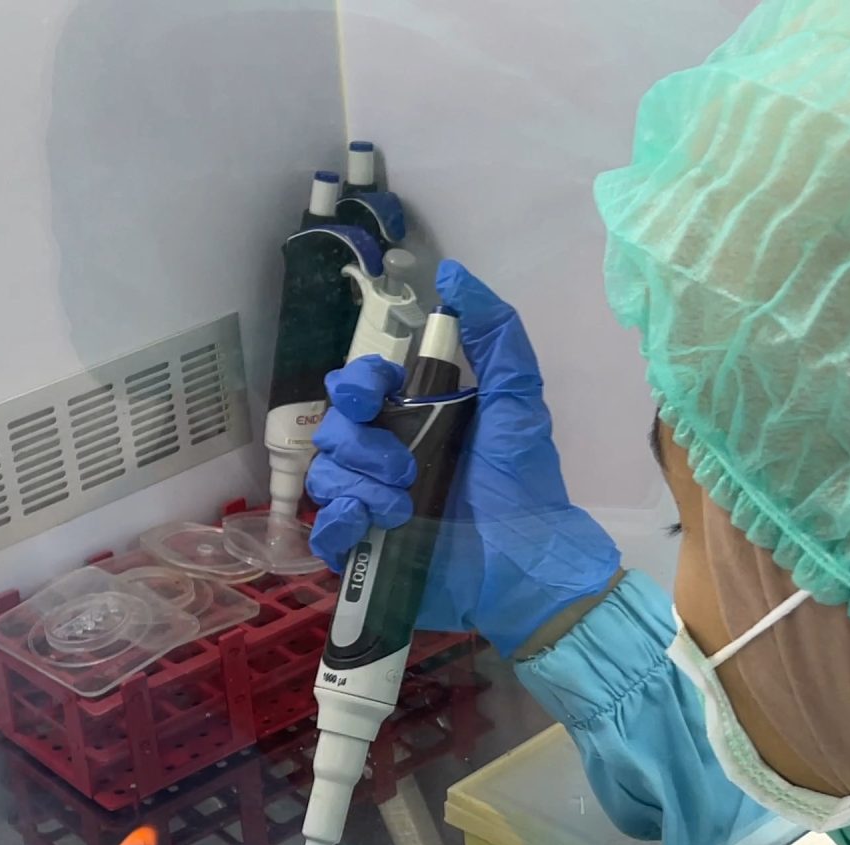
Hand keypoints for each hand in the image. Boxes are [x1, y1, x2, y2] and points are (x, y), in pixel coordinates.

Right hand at [307, 261, 621, 655]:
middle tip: (405, 467)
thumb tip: (452, 276)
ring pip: (326, 475)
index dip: (358, 383)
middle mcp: (385, 457)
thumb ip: (495, 335)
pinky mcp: (363, 550)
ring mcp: (370, 505)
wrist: (525, 564)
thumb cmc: (522, 485)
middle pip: (333, 428)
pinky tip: (371, 526)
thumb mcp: (516, 400)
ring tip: (401, 508)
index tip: (380, 392)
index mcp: (415, 419)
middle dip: (362, 442)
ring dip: (359, 486)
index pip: (358, 386)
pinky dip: (339, 523)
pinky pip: (324, 529)